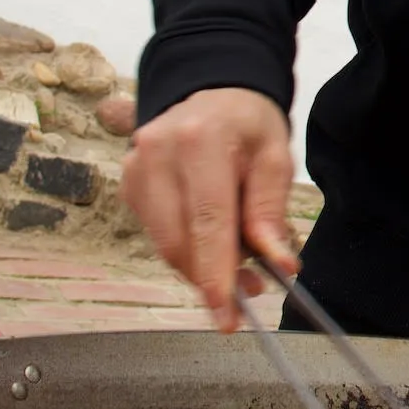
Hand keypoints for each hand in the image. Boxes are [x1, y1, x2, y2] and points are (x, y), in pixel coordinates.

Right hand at [122, 88, 296, 330]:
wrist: (212, 94)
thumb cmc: (247, 125)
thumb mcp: (274, 157)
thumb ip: (270, 211)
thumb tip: (279, 265)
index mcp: (201, 141)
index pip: (208, 221)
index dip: (217, 273)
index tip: (226, 314)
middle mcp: (158, 153)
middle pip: (179, 241)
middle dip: (212, 278)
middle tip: (251, 292)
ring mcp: (136, 168)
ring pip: (164, 245)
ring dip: (199, 267)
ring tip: (238, 268)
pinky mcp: (129, 183)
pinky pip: (157, 234)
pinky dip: (184, 247)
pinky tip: (208, 236)